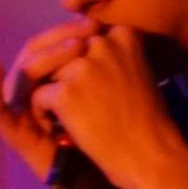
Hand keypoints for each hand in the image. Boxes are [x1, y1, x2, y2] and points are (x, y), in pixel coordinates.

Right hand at [0, 20, 100, 179]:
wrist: (100, 179)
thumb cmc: (107, 138)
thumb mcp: (105, 93)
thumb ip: (101, 66)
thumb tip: (115, 29)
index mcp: (51, 80)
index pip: (50, 43)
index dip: (68, 29)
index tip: (96, 21)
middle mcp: (32, 92)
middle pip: (33, 52)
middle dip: (59, 38)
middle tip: (88, 30)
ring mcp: (19, 111)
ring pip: (21, 74)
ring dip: (45, 57)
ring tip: (75, 48)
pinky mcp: (11, 132)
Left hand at [28, 26, 182, 188]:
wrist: (149, 154)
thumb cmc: (146, 119)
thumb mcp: (135, 73)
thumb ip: (111, 56)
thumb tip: (78, 48)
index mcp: (122, 34)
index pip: (84, 40)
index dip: (82, 67)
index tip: (94, 90)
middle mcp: (101, 43)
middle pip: (64, 56)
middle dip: (64, 79)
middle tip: (81, 107)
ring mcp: (81, 67)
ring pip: (47, 75)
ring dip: (53, 95)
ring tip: (72, 118)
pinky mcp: (65, 92)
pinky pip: (38, 97)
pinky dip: (44, 115)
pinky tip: (63, 129)